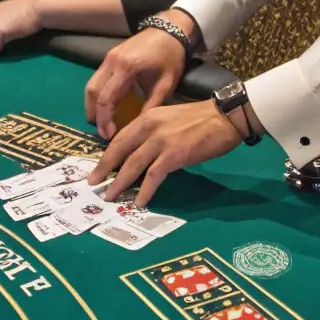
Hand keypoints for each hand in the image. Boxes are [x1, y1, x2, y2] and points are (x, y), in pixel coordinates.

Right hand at [85, 21, 189, 139]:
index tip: (109, 135)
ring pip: (91, 84)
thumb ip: (152, 105)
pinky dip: (96, 94)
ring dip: (92, 105)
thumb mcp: (166, 83)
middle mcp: (112, 62)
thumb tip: (138, 127)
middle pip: (93, 92)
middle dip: (95, 115)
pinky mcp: (109, 55)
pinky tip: (103, 106)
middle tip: (102, 132)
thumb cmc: (170, 57)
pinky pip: (97, 77)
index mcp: (126, 69)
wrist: (169, 30)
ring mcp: (108, 57)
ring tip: (100, 122)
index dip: (104, 120)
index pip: (107, 99)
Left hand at [87, 100, 240, 206]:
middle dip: (104, 169)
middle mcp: (150, 127)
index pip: (121, 137)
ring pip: (132, 165)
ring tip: (110, 197)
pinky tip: (139, 202)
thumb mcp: (172, 120)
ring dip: (119, 183)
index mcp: (149, 117)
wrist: (226, 117)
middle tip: (93, 183)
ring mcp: (161, 141)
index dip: (107, 154)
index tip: (99, 167)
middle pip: (120, 150)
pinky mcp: (174, 154)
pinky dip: (145, 191)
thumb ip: (155, 133)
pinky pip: (153, 176)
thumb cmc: (203, 120)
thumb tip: (144, 154)